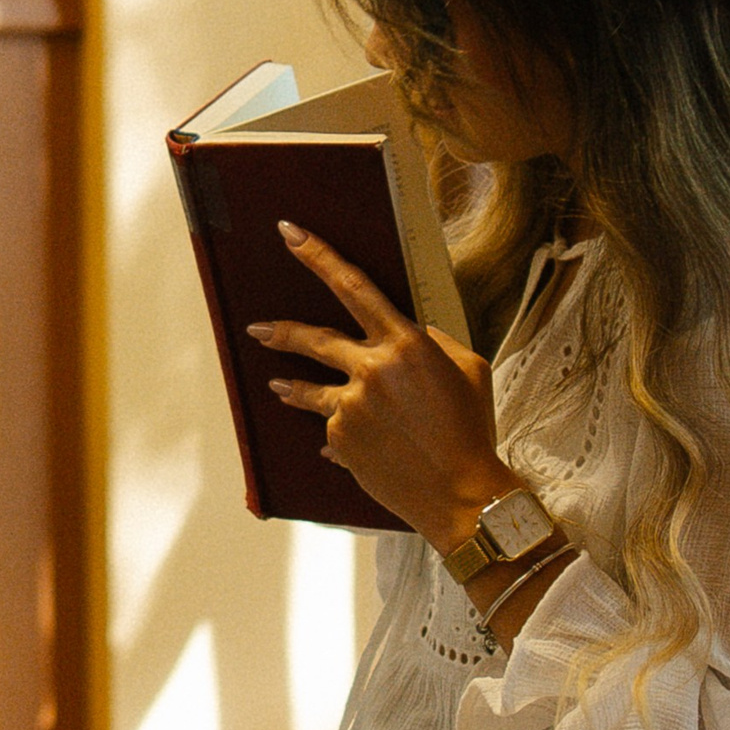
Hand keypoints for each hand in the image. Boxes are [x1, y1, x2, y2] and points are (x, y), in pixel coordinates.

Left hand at [248, 222, 512, 548]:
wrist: (460, 494)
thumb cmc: (472, 431)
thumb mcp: (469, 371)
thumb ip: (436, 343)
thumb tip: (413, 332)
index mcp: (405, 343)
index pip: (352, 287)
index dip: (318, 256)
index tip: (289, 234)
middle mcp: (369, 370)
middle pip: (313, 339)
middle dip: (281, 331)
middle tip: (258, 328)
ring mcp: (349, 407)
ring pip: (309, 389)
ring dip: (291, 385)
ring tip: (278, 383)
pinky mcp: (340, 441)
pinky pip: (331, 430)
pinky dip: (339, 433)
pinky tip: (348, 446)